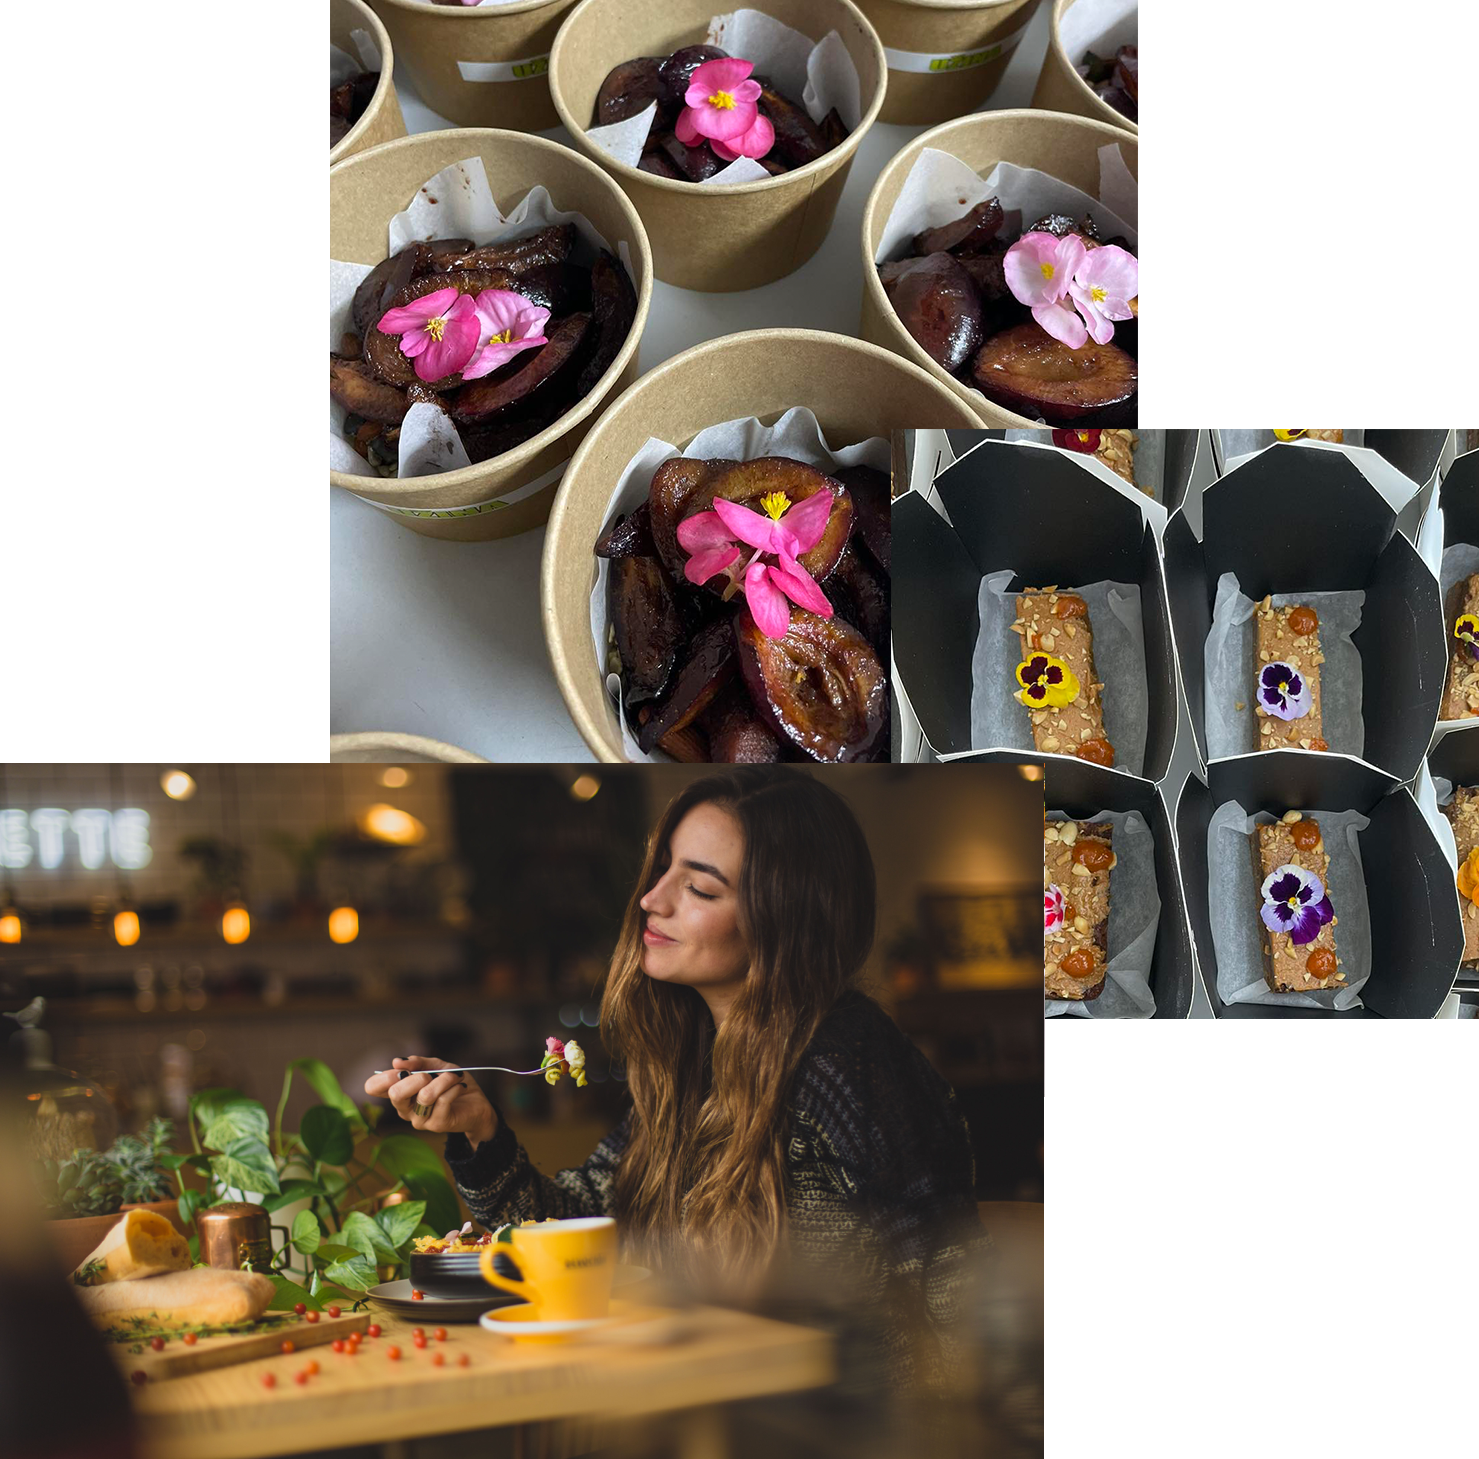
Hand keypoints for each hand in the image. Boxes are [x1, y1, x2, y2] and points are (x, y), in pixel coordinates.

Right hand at [363, 1057, 497, 1147]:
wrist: (476, 1103)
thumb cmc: (452, 1083)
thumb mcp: (436, 1066)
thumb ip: (418, 1062)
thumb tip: (397, 1062)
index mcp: (400, 1093)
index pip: (373, 1087)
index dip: (384, 1076)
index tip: (403, 1069)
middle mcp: (404, 1109)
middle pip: (395, 1093)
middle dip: (416, 1077)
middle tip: (431, 1074)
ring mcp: (419, 1119)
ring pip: (425, 1095)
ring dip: (444, 1079)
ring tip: (454, 1076)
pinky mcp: (436, 1125)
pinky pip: (443, 1100)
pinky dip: (454, 1087)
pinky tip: (459, 1086)